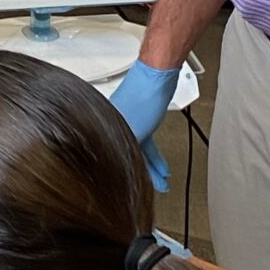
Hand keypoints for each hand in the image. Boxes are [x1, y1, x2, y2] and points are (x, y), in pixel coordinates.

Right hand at [108, 58, 178, 190]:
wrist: (156, 76)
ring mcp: (129, 123)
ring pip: (139, 152)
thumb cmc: (141, 96)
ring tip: (162, 181)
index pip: (114, 159)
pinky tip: (161, 165)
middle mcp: (115, 127)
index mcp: (107, 130)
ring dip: (151, 167)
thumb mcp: (134, 132)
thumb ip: (128, 153)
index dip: (124, 178)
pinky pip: (147, 144)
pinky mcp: (142, 119)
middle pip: (128, 157)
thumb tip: (119, 172)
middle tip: (150, 192)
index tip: (129, 194)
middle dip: (142, 176)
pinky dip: (154, 156)